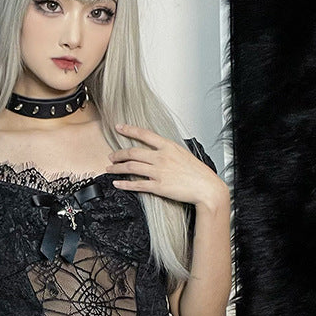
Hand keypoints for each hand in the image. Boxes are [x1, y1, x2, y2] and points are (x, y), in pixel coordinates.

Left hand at [107, 123, 226, 208]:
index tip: (118, 127)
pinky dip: (124, 183)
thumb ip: (168, 151)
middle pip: (133, 152)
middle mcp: (161, 157)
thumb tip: (158, 150)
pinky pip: (136, 184)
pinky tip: (117, 183)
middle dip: (118, 154)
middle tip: (111, 156)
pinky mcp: (158, 186)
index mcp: (168, 146)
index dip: (129, 130)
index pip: (144, 134)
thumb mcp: (183, 153)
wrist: (206, 187)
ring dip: (117, 168)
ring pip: (131, 167)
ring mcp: (158, 172)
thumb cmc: (198, 172)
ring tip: (110, 169)